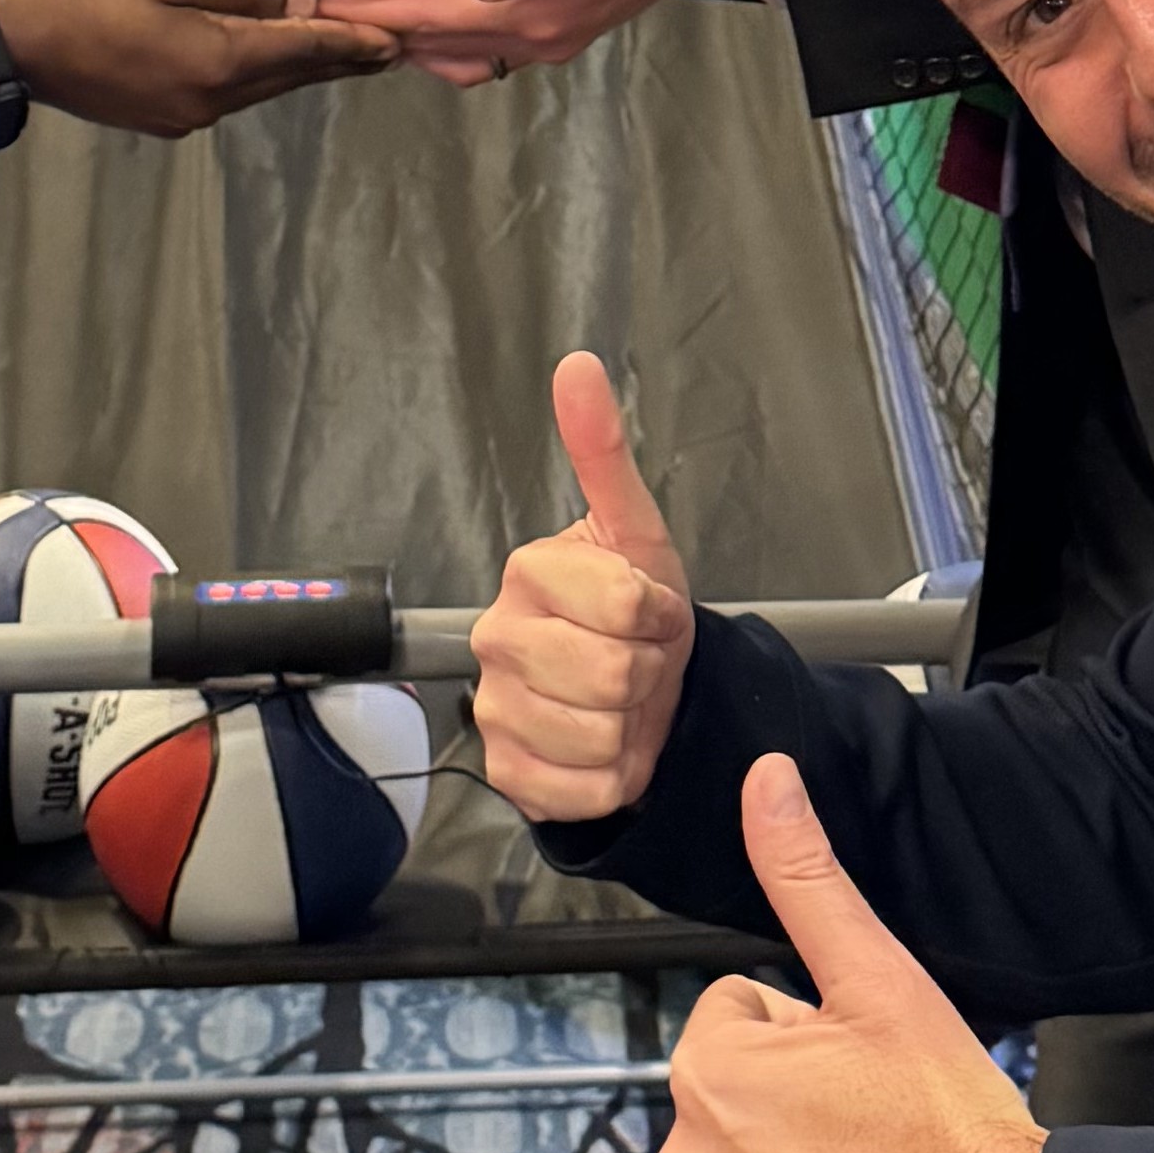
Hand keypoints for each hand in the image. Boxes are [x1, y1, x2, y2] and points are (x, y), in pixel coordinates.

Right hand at [0, 0, 395, 138]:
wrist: (15, 43)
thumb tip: (298, 1)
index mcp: (217, 61)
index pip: (308, 51)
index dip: (356, 42)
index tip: (396, 39)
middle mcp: (210, 100)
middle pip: (292, 75)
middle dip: (342, 57)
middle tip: (388, 44)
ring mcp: (185, 114)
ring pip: (263, 85)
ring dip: (303, 66)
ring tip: (344, 47)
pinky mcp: (164, 115)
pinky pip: (229, 91)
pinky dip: (260, 71)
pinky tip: (269, 52)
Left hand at [353, 0, 743, 81]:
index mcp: (540, 10)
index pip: (435, 19)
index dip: (377, 14)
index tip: (326, 7)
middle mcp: (542, 32)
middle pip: (438, 44)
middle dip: (378, 33)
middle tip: (322, 18)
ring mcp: (555, 30)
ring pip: (462, 50)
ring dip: (410, 39)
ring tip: (364, 21)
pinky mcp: (566, 16)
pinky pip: (489, 40)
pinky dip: (449, 35)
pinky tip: (438, 15)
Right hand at [470, 352, 695, 817]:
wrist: (632, 696)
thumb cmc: (636, 613)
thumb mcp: (635, 532)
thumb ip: (604, 450)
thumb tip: (577, 364)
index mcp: (529, 570)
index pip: (625, 604)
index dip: (660, 616)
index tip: (652, 612)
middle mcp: (495, 636)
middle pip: (611, 674)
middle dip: (648, 673)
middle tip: (640, 661)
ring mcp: (493, 708)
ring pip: (600, 736)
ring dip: (633, 728)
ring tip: (622, 704)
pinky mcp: (505, 773)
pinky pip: (585, 788)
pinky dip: (613, 777)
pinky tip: (604, 748)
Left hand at [654, 758, 1039, 1152]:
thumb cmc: (955, 1129)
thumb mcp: (883, 983)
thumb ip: (806, 879)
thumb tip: (765, 779)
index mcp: (711, 1077)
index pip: (740, 1020)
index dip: (811, 1038)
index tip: (864, 1074)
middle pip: (736, 1103)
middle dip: (792, 1108)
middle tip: (876, 1134)